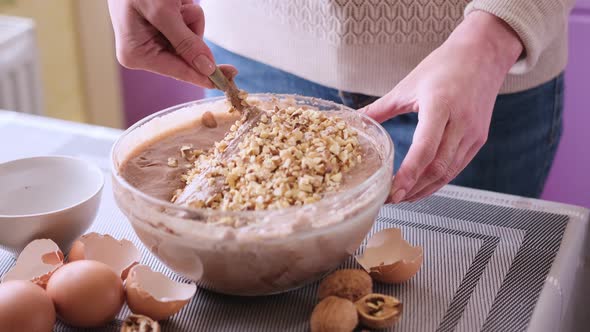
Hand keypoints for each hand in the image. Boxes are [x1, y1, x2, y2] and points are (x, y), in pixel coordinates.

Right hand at [107, 0, 235, 87]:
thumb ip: (185, 42)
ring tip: (175, 2)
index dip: (205, 76)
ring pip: (191, 41)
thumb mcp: (163, 12)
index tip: (228, 81)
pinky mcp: (162, 30)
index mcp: (137, 54)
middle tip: (182, 10)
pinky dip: (187, 13)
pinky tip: (176, 2)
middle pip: (187, 57)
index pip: (179, 71)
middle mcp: (143, 52)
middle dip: (192, 32)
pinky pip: (187, 29)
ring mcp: (153, 41)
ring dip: (190, 19)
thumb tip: (206, 69)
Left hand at [360, 11, 522, 202]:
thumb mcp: (407, 85)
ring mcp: (473, 133)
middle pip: (437, 167)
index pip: (425, 149)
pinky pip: (457, 167)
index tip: (393, 191)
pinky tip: (422, 186)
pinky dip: (439, 180)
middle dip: (413, 189)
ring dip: (425, 189)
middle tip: (390, 199)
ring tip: (402, 198)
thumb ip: (380, 108)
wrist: (483, 54)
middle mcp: (461, 123)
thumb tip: (354, 121)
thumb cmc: (444, 66)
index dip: (409, 174)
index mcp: (441, 106)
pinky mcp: (479, 139)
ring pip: (448, 172)